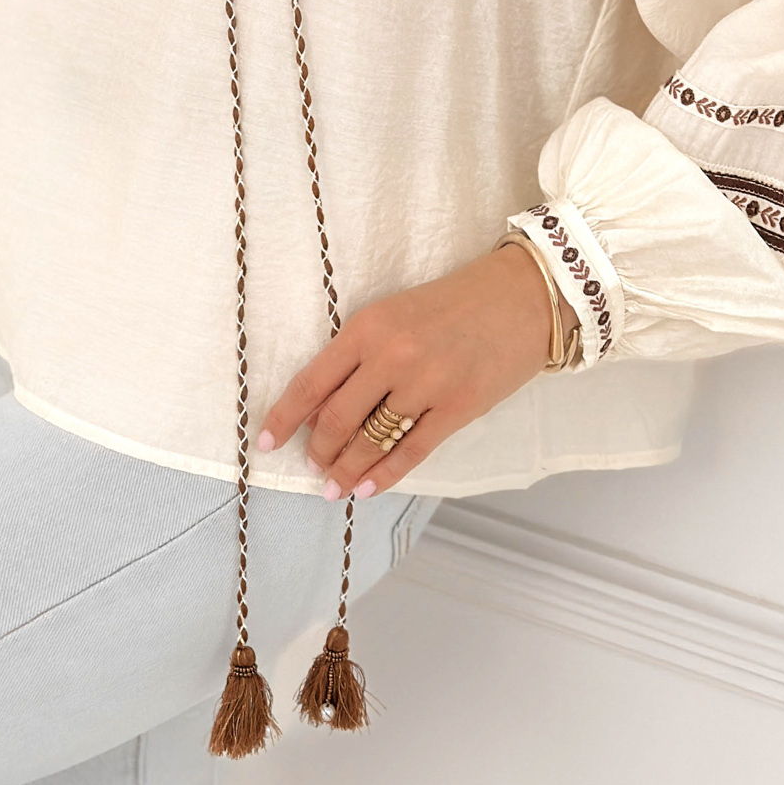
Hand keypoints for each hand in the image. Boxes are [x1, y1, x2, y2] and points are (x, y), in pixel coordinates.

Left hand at [256, 242, 574, 499]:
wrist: (518, 296)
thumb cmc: (453, 304)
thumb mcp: (395, 314)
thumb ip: (360, 356)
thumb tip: (324, 409)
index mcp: (368, 326)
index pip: (312, 381)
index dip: (284, 417)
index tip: (265, 441)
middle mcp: (390, 355)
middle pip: (336, 419)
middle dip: (319, 451)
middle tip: (313, 467)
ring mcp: (425, 384)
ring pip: (370, 441)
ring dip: (347, 470)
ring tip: (335, 486)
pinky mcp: (457, 408)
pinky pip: (410, 451)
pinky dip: (384, 474)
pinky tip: (368, 488)